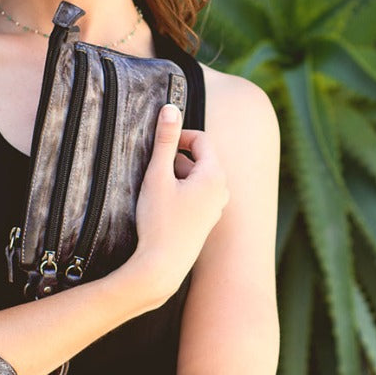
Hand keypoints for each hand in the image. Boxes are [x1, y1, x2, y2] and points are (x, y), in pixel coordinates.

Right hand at [131, 104, 228, 302]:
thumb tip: (170, 107)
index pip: (202, 140)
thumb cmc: (158, 221)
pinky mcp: (207, 222)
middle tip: (153, 168)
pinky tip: (163, 205)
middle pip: (201, 159)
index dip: (179, 136)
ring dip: (178, 175)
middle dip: (177, 157)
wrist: (161, 268)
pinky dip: (181, 191)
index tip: (159, 144)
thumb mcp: (157, 175)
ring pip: (199, 178)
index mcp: (214, 176)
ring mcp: (216, 208)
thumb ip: (164, 140)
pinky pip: (198, 195)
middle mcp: (222, 191)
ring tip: (155, 188)